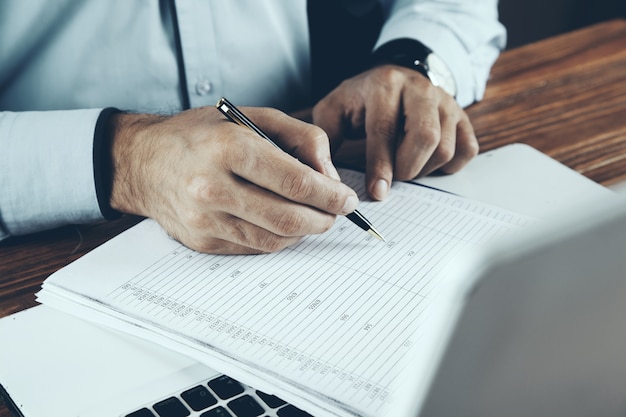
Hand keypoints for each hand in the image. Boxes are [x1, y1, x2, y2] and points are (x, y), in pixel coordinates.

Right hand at [108, 106, 358, 253]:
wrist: (143, 162)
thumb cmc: (201, 134)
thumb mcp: (251, 116)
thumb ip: (300, 138)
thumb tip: (330, 176)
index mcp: (228, 148)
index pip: (296, 182)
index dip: (331, 195)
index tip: (347, 199)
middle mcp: (212, 187)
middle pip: (289, 218)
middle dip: (324, 219)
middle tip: (336, 213)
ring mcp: (205, 220)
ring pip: (275, 239)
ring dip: (304, 232)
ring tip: (313, 217)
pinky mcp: (202, 241)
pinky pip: (255, 247)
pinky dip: (278, 238)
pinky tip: (283, 222)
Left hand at [312, 65, 477, 200]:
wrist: (395, 75)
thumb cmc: (362, 99)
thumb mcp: (335, 109)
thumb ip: (326, 138)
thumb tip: (326, 174)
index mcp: (384, 86)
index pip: (385, 129)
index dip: (381, 165)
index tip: (377, 191)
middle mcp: (419, 89)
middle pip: (426, 137)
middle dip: (407, 168)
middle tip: (393, 178)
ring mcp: (445, 101)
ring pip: (446, 147)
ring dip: (425, 169)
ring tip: (405, 167)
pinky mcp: (462, 115)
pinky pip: (467, 150)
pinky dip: (449, 166)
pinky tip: (427, 162)